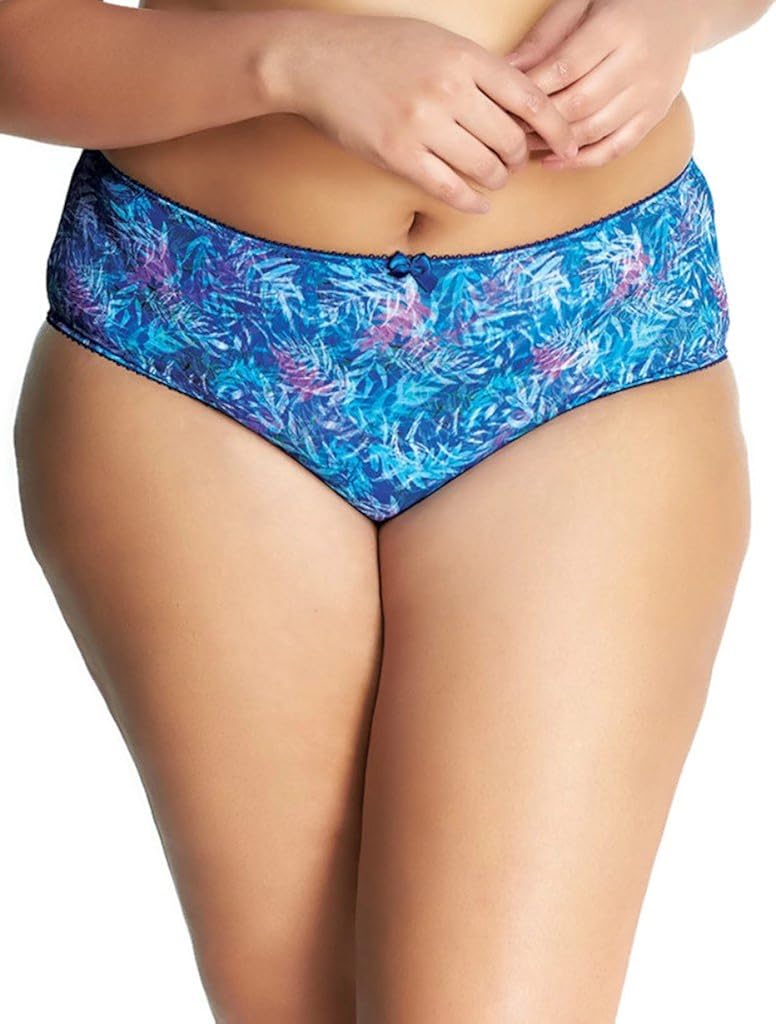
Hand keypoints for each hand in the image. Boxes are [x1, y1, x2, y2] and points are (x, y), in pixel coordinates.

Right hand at [262, 11, 577, 213]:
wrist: (318, 61)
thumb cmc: (380, 50)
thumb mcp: (437, 43)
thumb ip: (478, 71)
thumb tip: (522, 106)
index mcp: (465, 58)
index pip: (530, 99)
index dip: (556, 128)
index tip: (568, 143)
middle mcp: (449, 91)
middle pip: (510, 140)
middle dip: (520, 159)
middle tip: (515, 163)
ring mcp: (423, 125)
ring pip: (485, 169)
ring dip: (497, 181)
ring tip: (493, 179)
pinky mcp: (399, 156)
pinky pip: (450, 190)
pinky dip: (471, 203)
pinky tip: (478, 204)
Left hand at [505, 0, 699, 168]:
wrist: (685, 10)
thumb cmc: (623, 3)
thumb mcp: (583, 3)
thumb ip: (547, 34)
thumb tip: (508, 68)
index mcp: (617, 28)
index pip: (565, 69)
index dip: (532, 90)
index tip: (504, 101)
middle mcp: (638, 63)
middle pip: (578, 104)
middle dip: (539, 121)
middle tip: (508, 129)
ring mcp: (650, 93)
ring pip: (594, 130)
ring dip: (555, 144)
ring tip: (524, 145)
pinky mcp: (656, 115)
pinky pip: (617, 148)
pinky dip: (584, 161)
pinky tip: (555, 162)